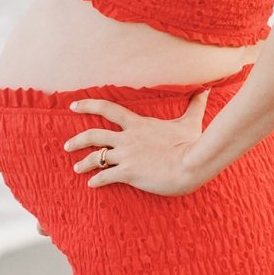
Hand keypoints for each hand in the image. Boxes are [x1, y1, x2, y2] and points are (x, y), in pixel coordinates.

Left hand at [63, 92, 211, 196]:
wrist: (192, 164)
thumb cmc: (192, 143)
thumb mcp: (191, 121)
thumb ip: (195, 104)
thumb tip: (206, 89)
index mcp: (138, 124)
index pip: (107, 109)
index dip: (87, 105)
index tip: (73, 106)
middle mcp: (127, 139)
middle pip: (93, 135)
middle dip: (76, 140)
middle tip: (66, 145)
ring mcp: (127, 156)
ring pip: (96, 158)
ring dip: (83, 163)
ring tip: (76, 168)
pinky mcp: (129, 173)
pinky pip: (105, 177)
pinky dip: (96, 181)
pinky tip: (92, 185)